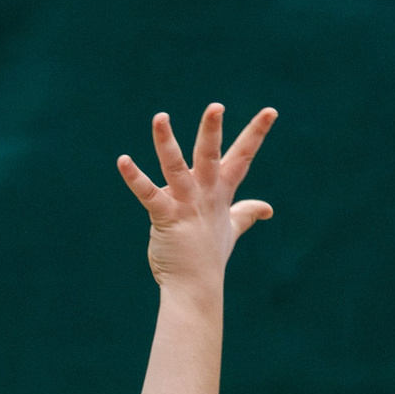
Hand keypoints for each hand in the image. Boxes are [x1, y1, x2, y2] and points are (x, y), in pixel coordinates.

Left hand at [117, 103, 275, 293]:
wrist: (196, 286)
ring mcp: (185, 205)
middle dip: (212, 131)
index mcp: (221, 191)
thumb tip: (266, 209)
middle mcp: (205, 194)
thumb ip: (246, 213)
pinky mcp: (165, 217)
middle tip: (216, 107)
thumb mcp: (232, 228)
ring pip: (176, 167)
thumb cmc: (210, 255)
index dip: (257, 133)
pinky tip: (123, 161)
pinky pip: (149, 194)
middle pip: (210, 156)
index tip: (271, 111)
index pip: (242, 157)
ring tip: (160, 117)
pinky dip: (135, 178)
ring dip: (166, 142)